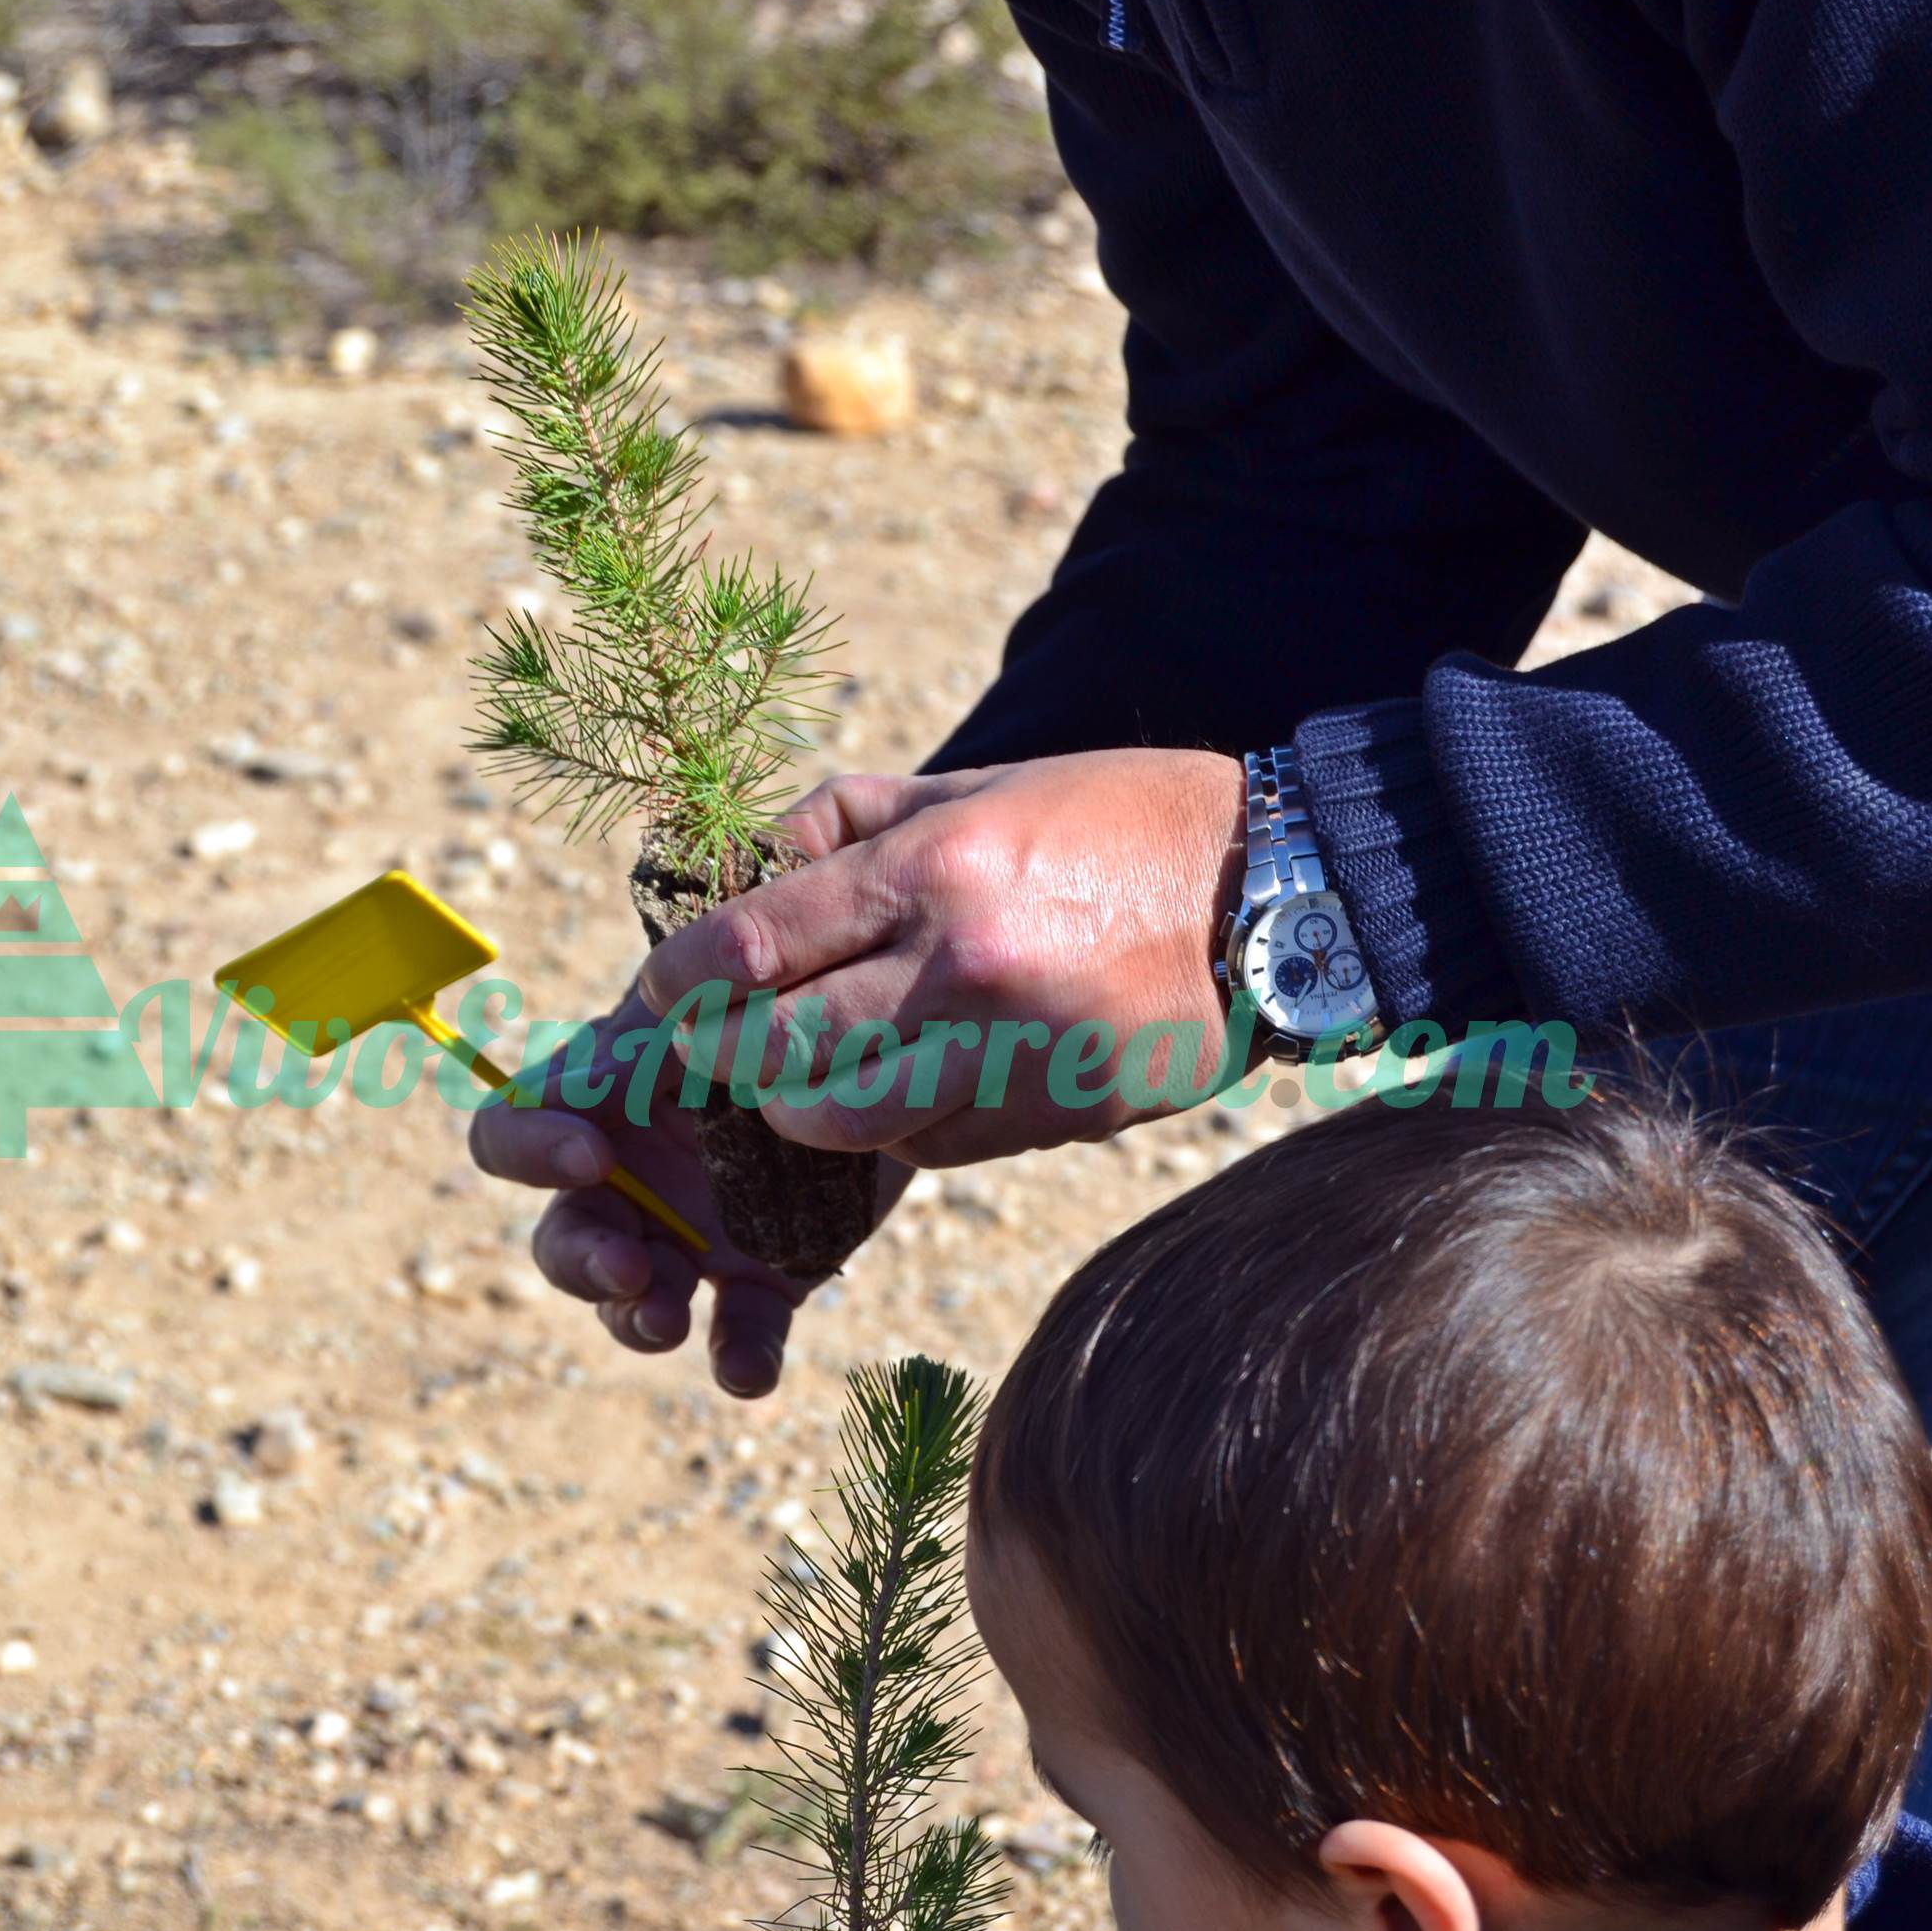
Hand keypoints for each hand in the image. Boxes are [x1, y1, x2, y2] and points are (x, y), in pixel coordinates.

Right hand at [468, 980, 912, 1397]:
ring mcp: (693, 1241)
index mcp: (596, 1111)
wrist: (882, 1046)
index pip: (510, 1138)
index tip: (590, 1152)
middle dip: (583, 1262)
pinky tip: (746, 1372)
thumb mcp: (700, 1010)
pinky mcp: (765, 1280)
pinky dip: (737, 1361)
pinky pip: (738, 1335)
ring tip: (667, 1317)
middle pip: (564, 1242)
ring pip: (634, 1303)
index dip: (528, 1151)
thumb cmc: (770, 1007)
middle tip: (630, 1264)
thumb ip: (637, 1041)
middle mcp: (631, 1187)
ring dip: (637, 1319)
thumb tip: (566, 1087)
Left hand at [637, 749, 1253, 1168]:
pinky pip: (924, 1146)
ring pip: (841, 1121)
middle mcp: (961, 972)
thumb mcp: (979, 784)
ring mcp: (1007, 1057)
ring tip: (784, 1084)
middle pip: (777, 1049)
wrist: (1270, 899)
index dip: (683, 975)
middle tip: (703, 1046)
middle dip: (717, 1055)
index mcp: (936, 872)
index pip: (756, 942)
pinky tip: (891, 1091)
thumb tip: (745, 860)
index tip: (660, 986)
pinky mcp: (1047, 1118)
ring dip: (791, 1110)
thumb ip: (851, 820)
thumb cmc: (1115, 820)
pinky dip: (886, 1129)